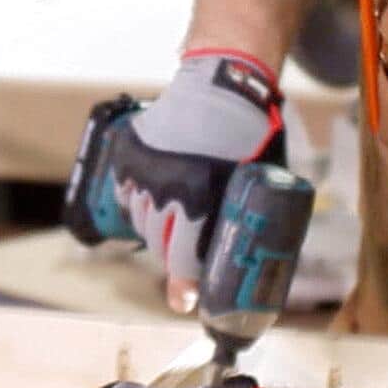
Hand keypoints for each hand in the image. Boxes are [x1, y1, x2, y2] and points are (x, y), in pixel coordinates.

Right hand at [113, 50, 285, 311]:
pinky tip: (156, 203)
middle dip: (174, 260)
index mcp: (198, 198)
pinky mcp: (129, 156)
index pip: (183, 259)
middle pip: (159, 246)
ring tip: (175, 228)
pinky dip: (139, 204)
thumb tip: (256, 262)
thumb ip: (250, 218)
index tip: (185, 302)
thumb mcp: (260, 181)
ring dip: (157, 233)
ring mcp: (142, 172)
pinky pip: (128, 195)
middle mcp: (164, 189)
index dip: (185, 286)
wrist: (222, 85)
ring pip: (142, 223)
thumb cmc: (250, 136)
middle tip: (188, 263)